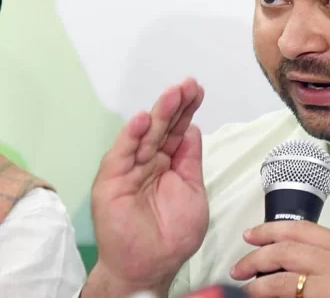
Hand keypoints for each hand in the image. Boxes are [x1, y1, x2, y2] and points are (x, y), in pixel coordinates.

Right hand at [83, 78, 207, 295]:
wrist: (151, 266)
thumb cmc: (172, 235)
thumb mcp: (193, 193)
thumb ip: (190, 161)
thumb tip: (192, 130)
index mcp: (169, 165)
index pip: (179, 131)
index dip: (187, 111)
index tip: (197, 90)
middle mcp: (148, 162)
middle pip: (162, 128)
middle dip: (175, 105)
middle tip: (188, 85)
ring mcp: (129, 170)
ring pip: (143, 136)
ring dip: (158, 114)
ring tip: (172, 94)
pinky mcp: (111, 182)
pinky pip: (121, 156)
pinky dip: (130, 137)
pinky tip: (142, 120)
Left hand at [231, 221, 329, 297]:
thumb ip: (329, 258)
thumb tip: (288, 256)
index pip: (303, 230)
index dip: (271, 229)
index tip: (250, 234)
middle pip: (288, 252)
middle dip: (257, 257)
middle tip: (239, 267)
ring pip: (286, 282)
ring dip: (260, 285)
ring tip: (248, 289)